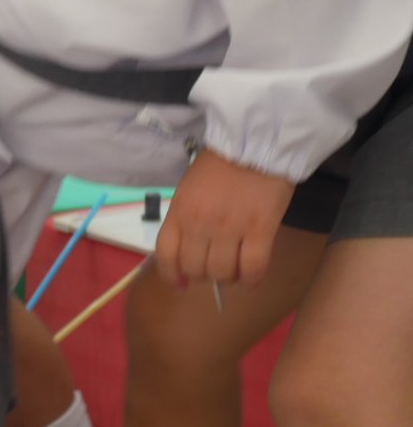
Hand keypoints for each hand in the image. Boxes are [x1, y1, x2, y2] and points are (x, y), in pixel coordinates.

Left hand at [155, 147, 295, 285]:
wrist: (256, 142)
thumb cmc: (221, 165)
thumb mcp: (189, 190)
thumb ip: (185, 219)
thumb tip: (187, 252)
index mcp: (179, 212)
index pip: (166, 256)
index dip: (171, 276)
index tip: (180, 284)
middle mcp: (199, 223)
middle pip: (195, 269)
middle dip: (204, 275)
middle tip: (216, 267)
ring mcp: (230, 227)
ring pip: (222, 272)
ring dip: (228, 277)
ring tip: (236, 269)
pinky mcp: (260, 228)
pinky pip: (253, 266)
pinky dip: (251, 278)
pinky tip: (252, 277)